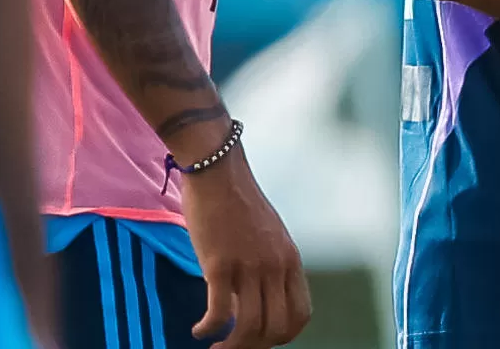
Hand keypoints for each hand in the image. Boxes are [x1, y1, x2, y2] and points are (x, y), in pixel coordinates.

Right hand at [177, 137, 310, 348]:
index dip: (283, 335)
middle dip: (256, 345)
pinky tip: (198, 329)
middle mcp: (275, 265)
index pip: (300, 315)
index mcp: (289, 258)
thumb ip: (267, 264)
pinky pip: (219, 313)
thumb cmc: (235, 199)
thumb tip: (253, 299)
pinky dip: (208, 329)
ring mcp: (249, 265)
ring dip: (232, 346)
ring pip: (249, 327)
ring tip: (216, 347)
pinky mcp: (220, 264)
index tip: (262, 337)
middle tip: (235, 345)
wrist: (216, 169)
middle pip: (277, 328)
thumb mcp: (266, 234)